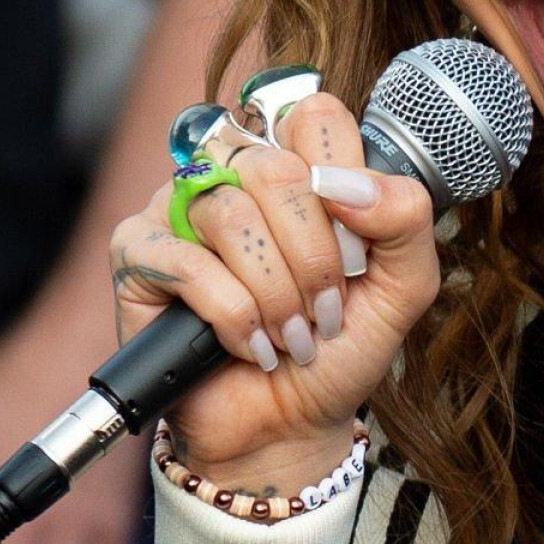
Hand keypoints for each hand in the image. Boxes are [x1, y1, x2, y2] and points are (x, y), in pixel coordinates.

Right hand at [106, 90, 438, 496]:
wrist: (290, 426)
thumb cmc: (338, 347)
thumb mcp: (405, 284)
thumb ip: (406, 217)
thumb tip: (347, 184)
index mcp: (296, 165)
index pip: (315, 117)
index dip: (342, 183)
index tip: (354, 251)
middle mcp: (234, 172)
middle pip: (275, 168)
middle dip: (314, 259)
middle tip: (323, 312)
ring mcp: (181, 207)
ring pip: (231, 215)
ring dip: (275, 294)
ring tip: (287, 336)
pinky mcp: (137, 253)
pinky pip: (187, 264)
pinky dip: (232, 316)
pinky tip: (246, 345)